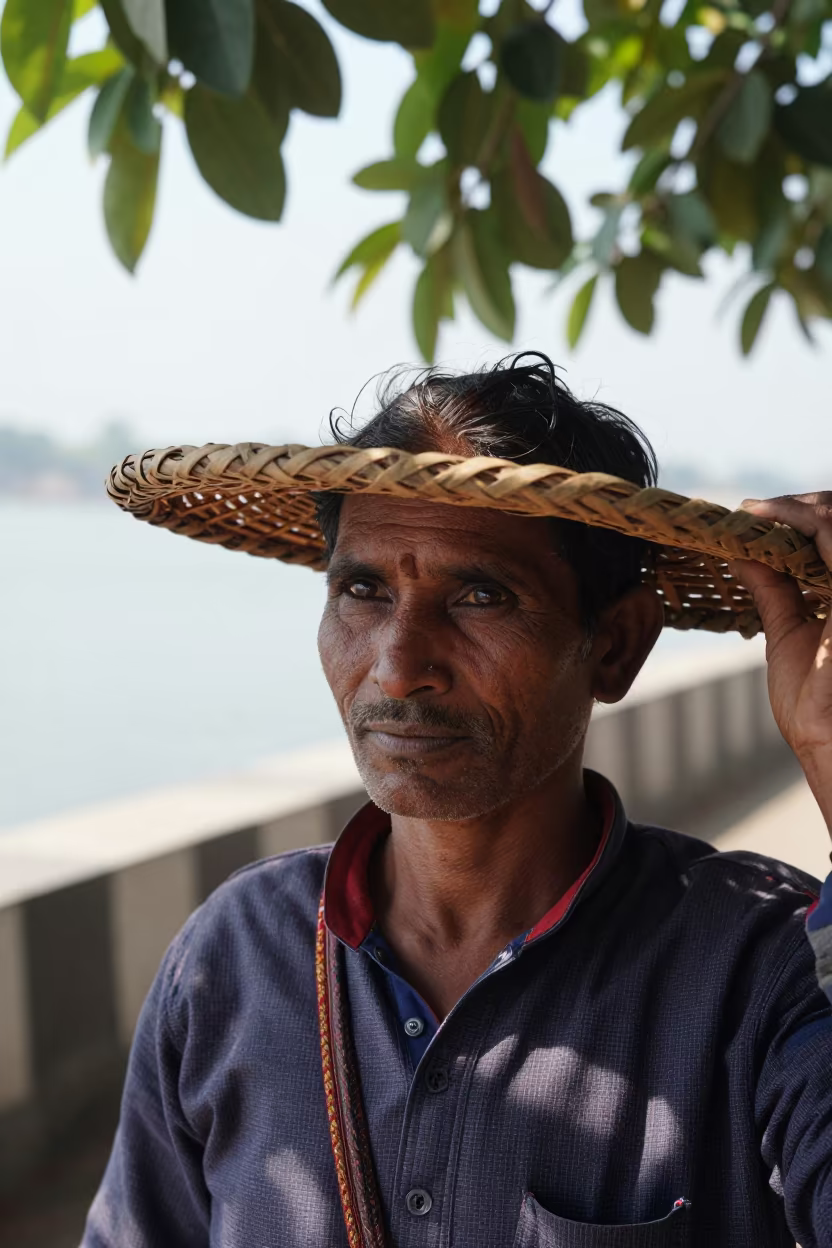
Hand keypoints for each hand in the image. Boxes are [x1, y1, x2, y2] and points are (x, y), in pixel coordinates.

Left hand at [732, 493, 831, 832]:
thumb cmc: (813, 701)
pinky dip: (796, 518)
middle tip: (753, 510)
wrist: (826, 739)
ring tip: (756, 513)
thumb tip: (742, 554)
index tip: (752, 514)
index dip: (800, 515)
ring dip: (795, 507)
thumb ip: (774, 589)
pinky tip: (764, 518)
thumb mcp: (789, 631)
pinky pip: (830, 534)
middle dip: (798, 506)